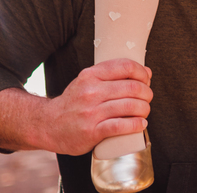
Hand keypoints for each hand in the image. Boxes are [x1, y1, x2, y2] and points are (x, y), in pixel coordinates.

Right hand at [36, 59, 152, 155]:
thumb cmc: (73, 103)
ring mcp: (91, 112)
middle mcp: (91, 91)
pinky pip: (121, 126)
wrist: (48, 125)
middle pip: (132, 87)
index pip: (125, 66)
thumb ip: (112, 75)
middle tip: (147, 98)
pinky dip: (136, 124)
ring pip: (130, 106)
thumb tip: (146, 72)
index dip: (142, 72)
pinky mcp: (92, 131)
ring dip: (144, 109)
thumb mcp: (87, 81)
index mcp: (90, 75)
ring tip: (145, 111)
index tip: (146, 79)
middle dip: (147, 93)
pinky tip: (141, 123)